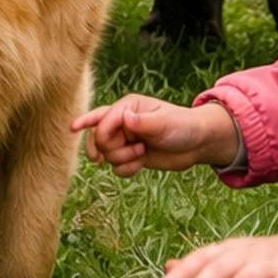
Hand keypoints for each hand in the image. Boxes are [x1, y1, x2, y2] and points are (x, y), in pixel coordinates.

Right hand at [71, 94, 240, 174]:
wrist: (197, 145)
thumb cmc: (183, 126)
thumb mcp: (165, 122)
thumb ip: (143, 122)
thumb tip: (124, 118)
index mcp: (127, 107)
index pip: (103, 120)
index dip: (98, 131)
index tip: (80, 134)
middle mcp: (122, 122)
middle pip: (98, 139)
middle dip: (113, 149)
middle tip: (135, 150)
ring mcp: (125, 139)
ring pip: (105, 155)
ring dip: (122, 160)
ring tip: (141, 155)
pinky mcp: (130, 155)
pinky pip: (116, 168)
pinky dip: (126, 169)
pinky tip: (140, 165)